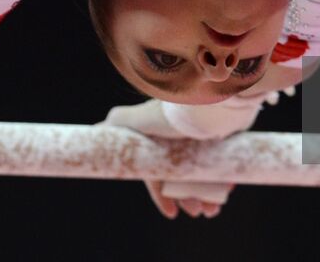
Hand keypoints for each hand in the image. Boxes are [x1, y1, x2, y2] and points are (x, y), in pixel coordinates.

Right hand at [99, 98, 246, 219]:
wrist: (204, 105)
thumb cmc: (167, 115)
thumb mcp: (134, 120)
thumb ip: (113, 125)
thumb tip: (93, 133)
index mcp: (158, 141)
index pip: (157, 174)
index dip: (162, 195)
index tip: (173, 213)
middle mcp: (178, 140)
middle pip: (181, 177)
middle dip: (188, 198)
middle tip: (197, 212)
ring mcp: (199, 139)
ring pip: (202, 174)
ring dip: (206, 195)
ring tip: (212, 209)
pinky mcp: (219, 136)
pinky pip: (219, 164)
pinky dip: (221, 179)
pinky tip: (226, 191)